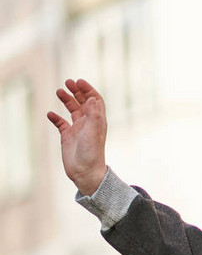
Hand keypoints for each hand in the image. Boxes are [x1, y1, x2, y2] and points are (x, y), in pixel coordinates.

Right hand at [47, 79, 107, 195]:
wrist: (85, 172)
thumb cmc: (92, 153)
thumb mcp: (92, 132)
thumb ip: (93, 115)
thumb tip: (92, 98)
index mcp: (97, 121)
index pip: (95, 101)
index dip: (88, 90)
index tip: (78, 82)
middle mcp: (88, 124)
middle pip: (83, 103)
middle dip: (76, 91)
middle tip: (67, 82)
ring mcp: (78, 130)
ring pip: (72, 110)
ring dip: (66, 100)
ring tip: (58, 91)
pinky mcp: (68, 137)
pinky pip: (61, 124)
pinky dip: (55, 117)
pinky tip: (50, 114)